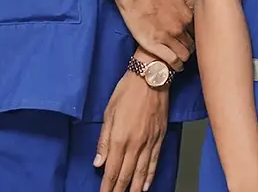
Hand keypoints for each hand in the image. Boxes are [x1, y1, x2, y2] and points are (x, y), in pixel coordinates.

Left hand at [94, 65, 168, 191]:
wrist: (151, 77)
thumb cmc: (126, 92)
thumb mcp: (108, 113)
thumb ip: (103, 140)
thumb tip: (98, 162)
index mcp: (119, 138)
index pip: (111, 170)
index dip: (107, 186)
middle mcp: (135, 144)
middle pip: (126, 174)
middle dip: (119, 189)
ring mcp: (149, 142)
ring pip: (141, 172)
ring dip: (134, 187)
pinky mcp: (160, 137)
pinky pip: (154, 161)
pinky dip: (150, 175)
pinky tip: (146, 185)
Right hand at [113, 0, 193, 69]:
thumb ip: (189, 0)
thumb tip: (197, 6)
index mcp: (188, 14)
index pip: (198, 31)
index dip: (196, 35)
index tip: (193, 37)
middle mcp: (181, 28)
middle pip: (192, 43)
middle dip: (191, 47)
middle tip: (188, 49)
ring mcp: (168, 38)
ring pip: (184, 54)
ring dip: (184, 57)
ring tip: (182, 59)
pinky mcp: (154, 45)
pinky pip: (171, 61)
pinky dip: (176, 65)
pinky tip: (177, 67)